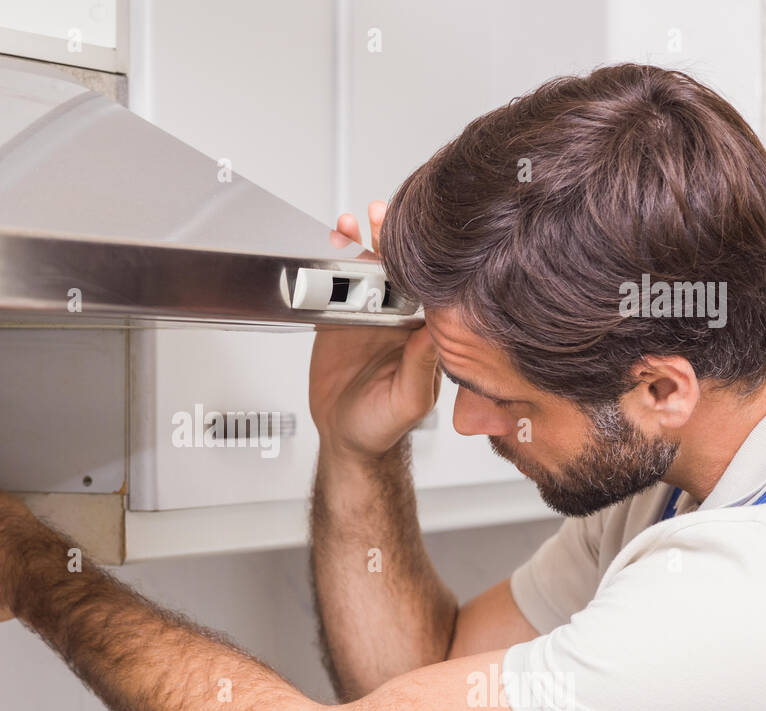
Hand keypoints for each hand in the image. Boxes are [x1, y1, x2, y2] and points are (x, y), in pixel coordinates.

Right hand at [310, 202, 440, 461]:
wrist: (346, 439)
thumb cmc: (383, 427)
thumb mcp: (408, 400)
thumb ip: (420, 364)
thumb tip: (434, 327)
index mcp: (422, 333)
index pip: (423, 286)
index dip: (414, 258)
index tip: (405, 235)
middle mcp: (399, 320)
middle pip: (396, 268)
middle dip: (387, 238)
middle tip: (376, 216)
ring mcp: (370, 317)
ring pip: (368, 271)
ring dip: (360, 245)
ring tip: (348, 226)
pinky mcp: (340, 321)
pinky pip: (337, 287)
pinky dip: (333, 266)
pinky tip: (331, 248)